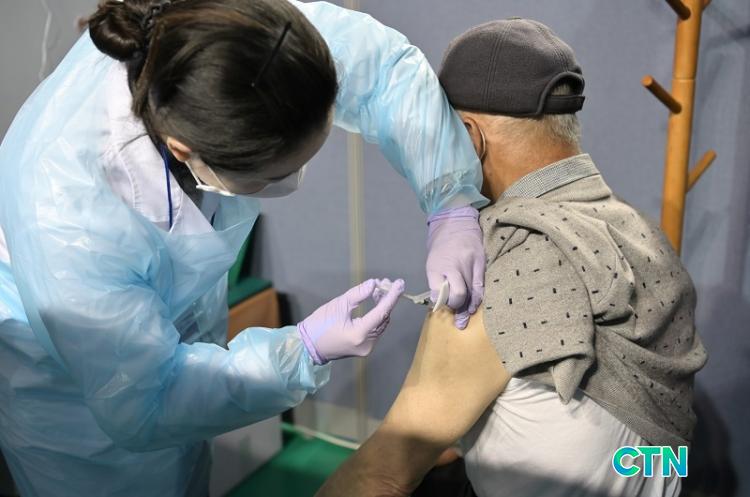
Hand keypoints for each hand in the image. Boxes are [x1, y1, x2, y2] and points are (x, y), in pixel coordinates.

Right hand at [298, 278, 404, 364]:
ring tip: (378, 291)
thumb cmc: (320, 324)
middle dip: (386, 300)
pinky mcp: (364, 349)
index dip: (392, 296)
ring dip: (382, 308)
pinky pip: (376, 330)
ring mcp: (367, 348)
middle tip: (385, 283)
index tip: (400, 283)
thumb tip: (375, 283)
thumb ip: (358, 294)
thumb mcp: (338, 304)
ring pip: (381, 324)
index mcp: (359, 333)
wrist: (308, 346)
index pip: (382, 312)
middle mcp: (367, 343)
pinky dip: (377, 317)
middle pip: (384, 319)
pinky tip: (374, 304)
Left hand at [426, 206, 484, 328]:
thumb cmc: (441, 247)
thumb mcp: (431, 263)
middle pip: (459, 294)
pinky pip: (482, 285)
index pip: (440, 291)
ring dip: (469, 308)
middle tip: (457, 318)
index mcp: (438, 265)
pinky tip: (475, 306)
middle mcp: (454, 265)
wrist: (456, 223)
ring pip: (472, 292)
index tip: (443, 306)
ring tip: (465, 319)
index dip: (442, 302)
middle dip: (457, 308)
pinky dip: (479, 298)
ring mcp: (470, 264)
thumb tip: (439, 302)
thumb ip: (435, 283)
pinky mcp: (482, 262)